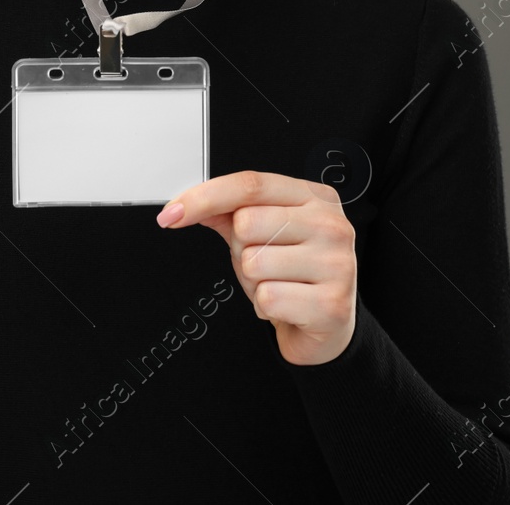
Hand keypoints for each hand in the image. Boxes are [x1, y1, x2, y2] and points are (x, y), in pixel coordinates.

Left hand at [156, 170, 356, 365]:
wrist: (327, 324)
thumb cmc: (294, 275)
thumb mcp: (261, 236)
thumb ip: (228, 213)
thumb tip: (186, 204)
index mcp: (315, 198)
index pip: (251, 184)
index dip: (205, 196)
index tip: (172, 213)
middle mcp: (331, 224)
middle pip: (247, 223)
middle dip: (241, 249)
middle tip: (265, 264)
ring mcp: (337, 263)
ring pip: (254, 263)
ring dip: (253, 282)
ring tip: (278, 285)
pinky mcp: (331, 304)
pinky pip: (267, 298)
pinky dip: (265, 307)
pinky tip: (287, 306)